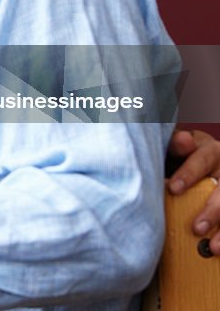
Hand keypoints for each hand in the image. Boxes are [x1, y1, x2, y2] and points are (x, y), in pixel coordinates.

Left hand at [167, 129, 219, 254]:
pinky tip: (218, 248)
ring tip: (213, 247)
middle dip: (212, 210)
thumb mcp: (178, 151)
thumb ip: (176, 148)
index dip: (188, 174)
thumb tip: (182, 139)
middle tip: (196, 228)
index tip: (173, 189)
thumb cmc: (184, 160)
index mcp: (209, 150)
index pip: (201, 158)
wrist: (203, 170)